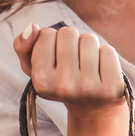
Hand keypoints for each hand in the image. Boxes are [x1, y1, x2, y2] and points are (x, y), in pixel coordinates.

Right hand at [14, 24, 130, 135]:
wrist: (93, 109)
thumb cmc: (62, 82)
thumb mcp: (36, 68)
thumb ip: (23, 47)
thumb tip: (33, 27)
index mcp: (41, 81)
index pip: (46, 34)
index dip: (53, 40)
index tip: (57, 57)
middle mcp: (64, 86)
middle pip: (68, 33)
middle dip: (72, 41)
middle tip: (74, 61)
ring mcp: (89, 88)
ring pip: (89, 39)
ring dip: (89, 46)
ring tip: (88, 65)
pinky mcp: (111, 87)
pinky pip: (108, 51)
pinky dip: (106, 55)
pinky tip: (102, 71)